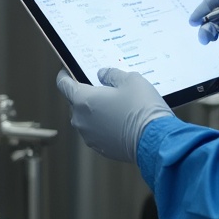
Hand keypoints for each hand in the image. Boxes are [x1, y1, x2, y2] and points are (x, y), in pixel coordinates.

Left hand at [56, 67, 172, 162]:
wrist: (154, 140)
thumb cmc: (141, 107)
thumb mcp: (130, 79)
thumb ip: (111, 74)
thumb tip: (102, 74)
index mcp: (83, 100)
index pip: (63, 84)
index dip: (65, 74)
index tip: (70, 70)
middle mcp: (80, 120)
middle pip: (75, 102)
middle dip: (86, 93)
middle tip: (103, 87)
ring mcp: (89, 136)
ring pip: (86, 118)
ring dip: (95, 111)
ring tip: (115, 104)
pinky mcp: (101, 148)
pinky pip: (96, 131)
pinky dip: (103, 125)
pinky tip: (120, 120)